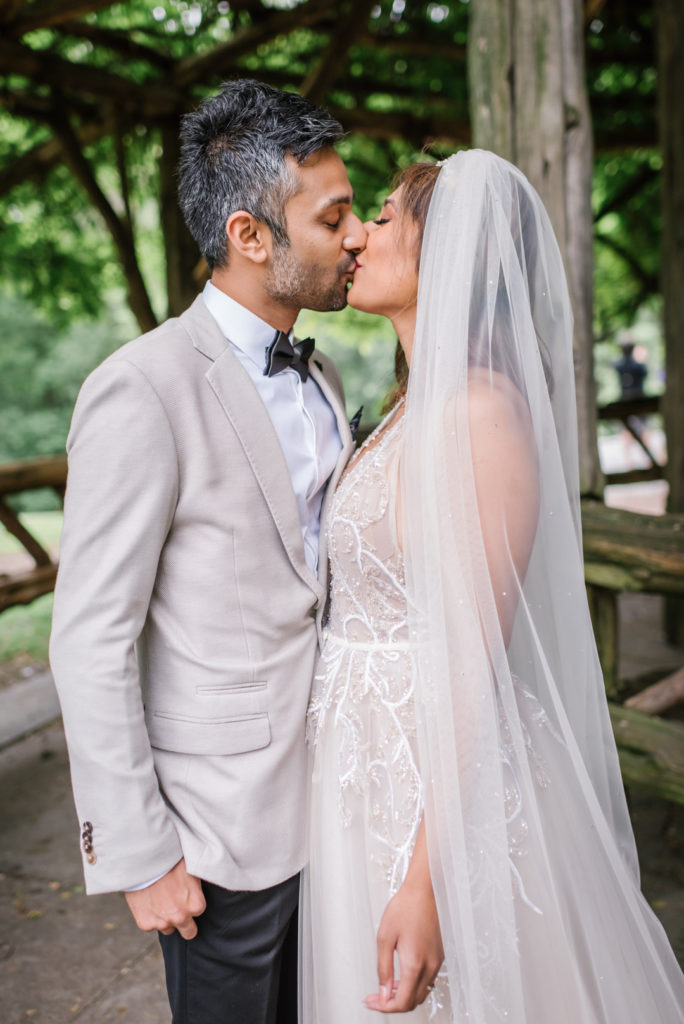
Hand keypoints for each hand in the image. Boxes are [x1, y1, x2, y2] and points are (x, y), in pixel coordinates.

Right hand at [124, 858, 205, 939]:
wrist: (144, 859)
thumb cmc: (171, 858)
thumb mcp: (192, 868)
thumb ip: (198, 886)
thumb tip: (208, 881)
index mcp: (196, 904)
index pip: (199, 912)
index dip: (191, 903)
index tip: (185, 896)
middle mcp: (181, 917)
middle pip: (189, 932)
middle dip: (184, 922)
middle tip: (176, 905)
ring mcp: (162, 923)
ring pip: (168, 928)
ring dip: (166, 918)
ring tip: (160, 898)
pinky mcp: (145, 924)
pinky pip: (150, 925)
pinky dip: (150, 916)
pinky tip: (148, 899)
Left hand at [364, 878, 443, 1012]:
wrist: (424, 890)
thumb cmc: (405, 907)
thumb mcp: (385, 937)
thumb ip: (384, 969)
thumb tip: (383, 992)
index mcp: (415, 964)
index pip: (402, 1002)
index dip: (384, 1006)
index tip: (371, 1001)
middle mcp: (430, 966)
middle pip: (413, 1002)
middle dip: (392, 1003)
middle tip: (375, 996)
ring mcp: (437, 962)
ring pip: (421, 992)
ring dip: (404, 994)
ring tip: (386, 985)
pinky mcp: (439, 956)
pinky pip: (427, 980)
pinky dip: (413, 984)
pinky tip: (401, 975)